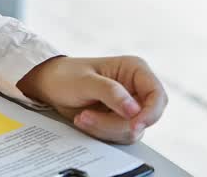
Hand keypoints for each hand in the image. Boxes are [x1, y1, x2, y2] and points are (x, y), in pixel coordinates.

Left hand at [15, 55, 167, 143]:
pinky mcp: (119, 120)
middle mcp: (136, 89)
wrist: (48, 86)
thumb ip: (110, 93)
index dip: (151, 113)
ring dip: (105, 128)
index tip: (134, 124)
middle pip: (146, 117)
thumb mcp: (85, 81)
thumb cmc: (65, 75)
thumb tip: (135, 110)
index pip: (157, 95)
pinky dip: (101, 132)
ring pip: (132, 130)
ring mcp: (129, 106)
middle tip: (89, 117)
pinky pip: (119, 135)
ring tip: (82, 116)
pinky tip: (84, 120)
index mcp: (134, 70)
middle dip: (118, 123)